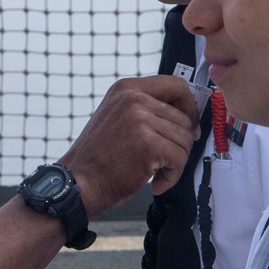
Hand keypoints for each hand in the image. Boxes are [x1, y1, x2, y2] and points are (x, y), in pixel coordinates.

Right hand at [61, 75, 199, 210]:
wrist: (79, 182)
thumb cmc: (99, 158)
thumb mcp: (117, 117)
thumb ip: (146, 109)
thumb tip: (186, 116)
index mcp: (126, 89)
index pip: (176, 85)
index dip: (189, 106)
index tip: (188, 124)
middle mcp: (133, 99)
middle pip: (184, 118)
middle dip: (179, 144)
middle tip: (164, 160)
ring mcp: (140, 120)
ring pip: (184, 140)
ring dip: (174, 162)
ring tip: (155, 172)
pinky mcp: (148, 144)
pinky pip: (179, 159)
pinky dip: (171, 176)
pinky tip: (155, 183)